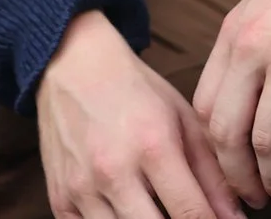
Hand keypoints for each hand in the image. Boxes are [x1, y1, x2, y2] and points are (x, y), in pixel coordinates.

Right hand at [38, 11, 244, 218]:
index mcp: (153, 146)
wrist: (73, 67)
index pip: (191, 214)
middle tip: (189, 217)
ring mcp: (81, 189)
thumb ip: (211, 173)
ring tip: (158, 211)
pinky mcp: (59, 200)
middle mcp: (113, 171)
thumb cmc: (135, 92)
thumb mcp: (183, 120)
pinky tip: (127, 212)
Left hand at [192, 0, 270, 207]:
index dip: (213, 150)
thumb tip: (242, 99)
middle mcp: (252, 49)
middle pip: (227, 133)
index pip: (204, 107)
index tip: (229, 171)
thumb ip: (247, 47)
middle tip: (254, 200)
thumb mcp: (264, 4)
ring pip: (267, 142)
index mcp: (232, 34)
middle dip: (238, 178)